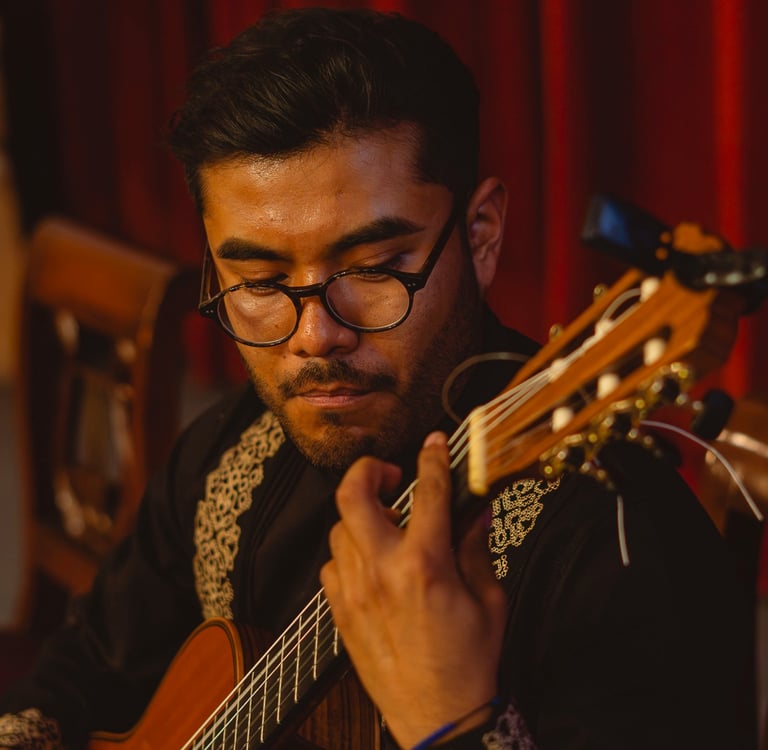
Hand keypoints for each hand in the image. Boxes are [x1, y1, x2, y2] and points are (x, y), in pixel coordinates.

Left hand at [320, 432, 506, 747]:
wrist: (439, 718)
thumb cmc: (469, 662)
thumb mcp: (488, 599)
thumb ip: (476, 546)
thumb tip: (474, 509)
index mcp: (425, 564)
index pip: (428, 490)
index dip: (434, 457)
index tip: (435, 444)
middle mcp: (382, 571)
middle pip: (353, 495)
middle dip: (368, 470)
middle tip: (388, 474)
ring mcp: (355, 591)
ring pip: (339, 528)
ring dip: (361, 516)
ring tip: (387, 526)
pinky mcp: (341, 612)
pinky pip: (332, 564)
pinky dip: (349, 552)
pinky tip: (370, 562)